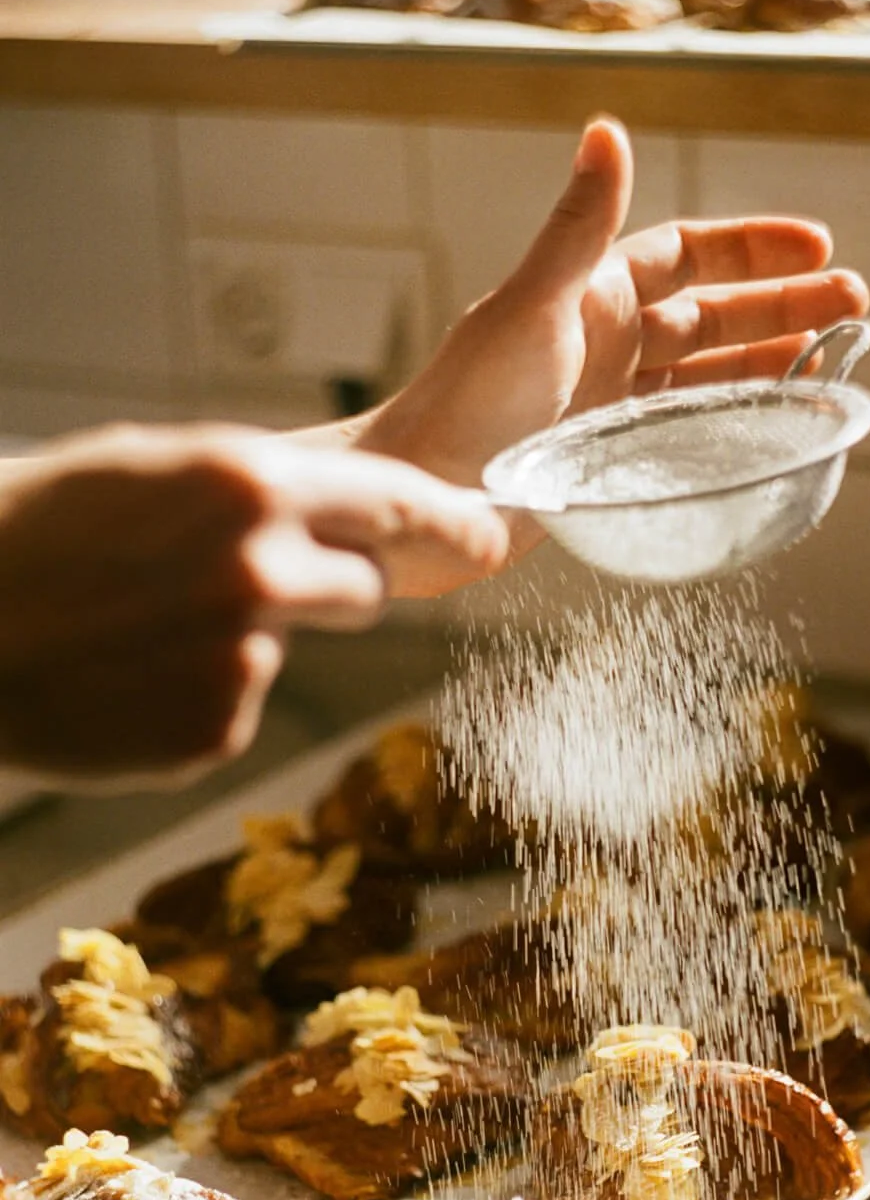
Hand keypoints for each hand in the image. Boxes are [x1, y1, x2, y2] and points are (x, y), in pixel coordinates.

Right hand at [0, 425, 507, 782]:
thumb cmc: (36, 531)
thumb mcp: (148, 468)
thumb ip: (257, 490)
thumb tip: (342, 514)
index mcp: (247, 485)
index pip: (396, 504)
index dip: (452, 522)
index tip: (493, 534)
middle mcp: (261, 570)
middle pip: (366, 588)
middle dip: (329, 586)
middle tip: (243, 582)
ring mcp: (243, 660)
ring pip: (292, 648)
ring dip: (246, 638)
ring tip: (147, 625)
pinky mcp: (218, 731)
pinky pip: (240, 706)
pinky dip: (199, 696)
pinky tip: (131, 677)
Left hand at [351, 116, 869, 488]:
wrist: (421, 500)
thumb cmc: (462, 404)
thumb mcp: (529, 311)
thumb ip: (577, 230)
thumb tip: (607, 128)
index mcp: (591, 298)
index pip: (685, 255)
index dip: (751, 249)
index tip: (818, 248)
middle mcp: (606, 346)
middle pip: (711, 315)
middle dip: (782, 307)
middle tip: (855, 307)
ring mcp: (609, 406)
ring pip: (707, 378)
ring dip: (769, 368)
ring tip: (833, 369)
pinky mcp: (608, 462)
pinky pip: (687, 436)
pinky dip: (733, 430)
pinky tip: (773, 435)